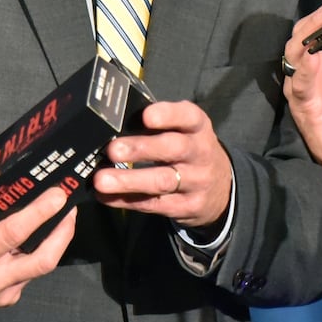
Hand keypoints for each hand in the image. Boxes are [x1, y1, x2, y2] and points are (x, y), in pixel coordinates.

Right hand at [0, 155, 77, 310]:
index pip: (13, 235)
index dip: (38, 213)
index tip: (58, 194)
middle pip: (43, 260)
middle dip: (63, 231)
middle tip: (70, 203)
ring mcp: (3, 293)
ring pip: (42, 267)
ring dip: (58, 240)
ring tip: (64, 213)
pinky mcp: (7, 298)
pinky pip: (31, 273)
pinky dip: (41, 251)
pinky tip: (43, 232)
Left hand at [92, 100, 232, 228]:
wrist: (219, 188)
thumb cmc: (188, 150)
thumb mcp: (183, 131)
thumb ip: (157, 125)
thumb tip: (113, 125)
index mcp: (198, 127)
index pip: (188, 117)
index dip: (168, 115)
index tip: (146, 116)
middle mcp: (201, 153)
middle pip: (174, 149)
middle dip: (141, 148)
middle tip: (113, 150)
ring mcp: (197, 182)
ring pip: (162, 181)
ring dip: (129, 180)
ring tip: (102, 180)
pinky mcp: (188, 206)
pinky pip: (154, 204)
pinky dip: (127, 200)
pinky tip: (106, 196)